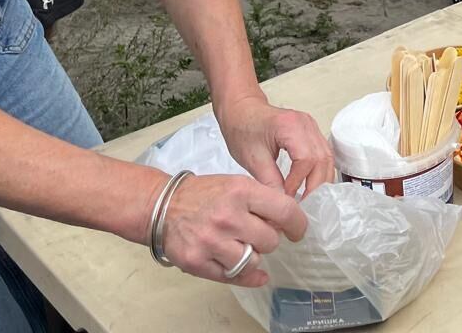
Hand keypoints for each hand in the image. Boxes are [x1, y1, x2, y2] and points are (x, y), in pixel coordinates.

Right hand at [156, 172, 305, 289]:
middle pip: (270, 240)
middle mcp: (228, 216)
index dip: (297, 224)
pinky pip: (232, 277)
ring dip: (253, 257)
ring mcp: (211, 241)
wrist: (164, 205)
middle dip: (268, 240)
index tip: (297, 231)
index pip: (284, 211)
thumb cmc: (205, 194)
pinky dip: (246, 277)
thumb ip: (263, 201)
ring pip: (253, 262)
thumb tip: (287, 224)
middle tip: (257, 235)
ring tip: (242, 247)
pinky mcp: (197, 261)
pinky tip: (251, 274)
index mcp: (241, 191)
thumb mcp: (237, 184)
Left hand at [217, 93, 334, 197]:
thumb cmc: (242, 128)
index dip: (299, 183)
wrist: (241, 109)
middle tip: (304, 206)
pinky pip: (323, 154)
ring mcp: (311, 126)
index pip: (306, 160)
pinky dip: (320, 172)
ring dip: (321, 180)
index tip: (287, 199)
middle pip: (323, 159)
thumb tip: (283, 204)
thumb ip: (269, 181)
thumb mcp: (252, 158)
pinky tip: (311, 185)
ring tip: (309, 199)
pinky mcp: (311, 131)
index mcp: (290, 126)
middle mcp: (306, 123)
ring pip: (327, 157)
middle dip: (316, 186)